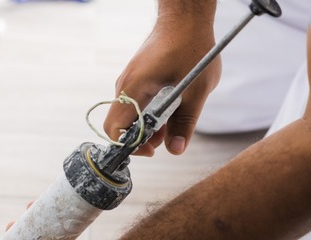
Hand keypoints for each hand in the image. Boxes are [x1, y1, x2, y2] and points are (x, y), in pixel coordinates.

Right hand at [103, 20, 220, 156]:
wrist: (185, 18)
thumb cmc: (191, 48)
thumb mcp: (195, 91)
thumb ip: (185, 123)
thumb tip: (176, 150)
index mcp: (134, 89)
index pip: (115, 130)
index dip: (130, 147)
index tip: (152, 150)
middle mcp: (125, 86)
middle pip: (121, 125)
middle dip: (142, 139)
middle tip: (167, 138)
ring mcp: (129, 81)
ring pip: (130, 115)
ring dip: (148, 126)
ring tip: (172, 124)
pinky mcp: (137, 78)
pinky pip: (136, 103)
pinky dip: (150, 113)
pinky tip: (170, 110)